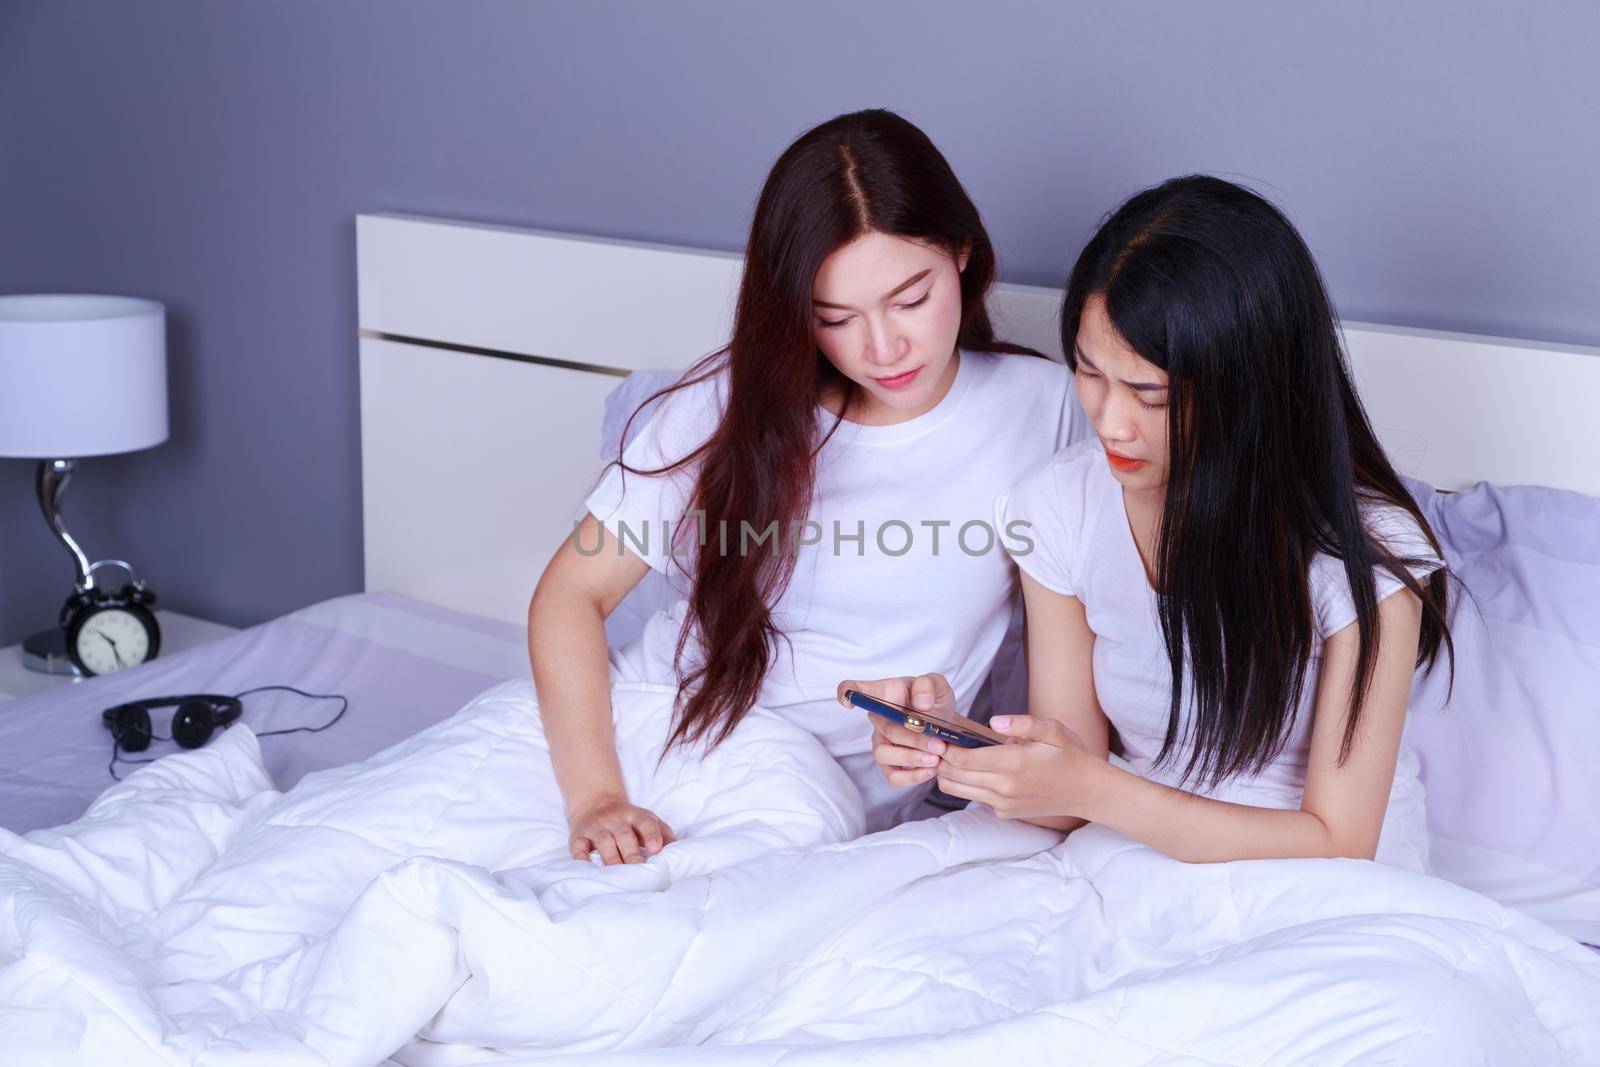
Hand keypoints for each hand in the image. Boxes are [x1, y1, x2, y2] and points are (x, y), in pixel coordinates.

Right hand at [568, 794, 676, 864]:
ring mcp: (597, 827)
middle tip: (638, 869)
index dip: (652, 834)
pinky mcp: (579, 836)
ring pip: (604, 842)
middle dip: (631, 854)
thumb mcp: (647, 819)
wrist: (595, 803)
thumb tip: (679, 850)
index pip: (645, 822)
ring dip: (611, 858)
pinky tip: (587, 867)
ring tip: (618, 875)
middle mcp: (615, 820)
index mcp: (635, 816)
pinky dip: (581, 856)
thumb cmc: (628, 820)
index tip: (656, 849)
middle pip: (624, 835)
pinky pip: (579, 846)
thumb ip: (663, 833)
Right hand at [836, 673, 956, 788]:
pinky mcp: (891, 766)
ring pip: (883, 755)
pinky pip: (893, 777)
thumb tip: (921, 704)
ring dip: (911, 758)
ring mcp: (882, 743)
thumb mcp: (937, 685)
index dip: (846, 693)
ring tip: (935, 758)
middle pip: (884, 729)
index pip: (854, 689)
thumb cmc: (934, 703)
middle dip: (914, 738)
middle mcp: (878, 720)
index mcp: (884, 695)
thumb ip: (929, 685)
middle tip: (938, 744)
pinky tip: (931, 769)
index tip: (848, 700)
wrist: (947, 728)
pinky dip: (913, 776)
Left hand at [935, 714, 1101, 820]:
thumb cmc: (1070, 756)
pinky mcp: (1005, 813)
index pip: (964, 759)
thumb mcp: (1053, 730)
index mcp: (1013, 763)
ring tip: (948, 757)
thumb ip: (1022, 723)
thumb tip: (994, 721)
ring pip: (958, 790)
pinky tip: (974, 770)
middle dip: (941, 760)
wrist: (1086, 791)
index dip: (946, 748)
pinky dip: (967, 785)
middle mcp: (1004, 787)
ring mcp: (1003, 803)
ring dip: (948, 774)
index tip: (939, 737)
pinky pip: (976, 798)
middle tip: (936, 746)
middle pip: (954, 775)